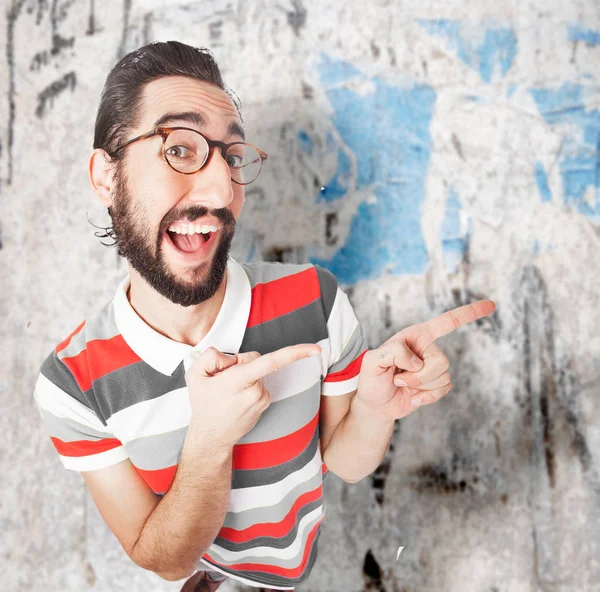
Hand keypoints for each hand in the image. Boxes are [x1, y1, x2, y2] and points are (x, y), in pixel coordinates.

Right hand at [185, 343, 320, 448]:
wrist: (211, 437)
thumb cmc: (203, 404)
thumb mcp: (194, 375)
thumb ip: (211, 356)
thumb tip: (233, 358)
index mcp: (239, 380)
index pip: (271, 362)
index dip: (295, 353)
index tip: (315, 349)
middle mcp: (255, 390)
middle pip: (256, 359)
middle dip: (240, 362)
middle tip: (222, 378)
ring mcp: (262, 399)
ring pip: (258, 372)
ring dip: (245, 375)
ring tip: (227, 392)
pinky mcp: (265, 403)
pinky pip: (259, 384)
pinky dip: (249, 385)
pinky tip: (236, 398)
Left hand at [356, 300, 495, 420]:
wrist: (374, 404)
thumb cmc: (371, 378)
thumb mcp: (372, 360)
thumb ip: (391, 352)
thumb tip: (417, 361)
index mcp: (415, 335)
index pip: (446, 322)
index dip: (469, 313)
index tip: (491, 305)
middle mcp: (428, 348)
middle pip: (441, 361)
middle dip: (419, 376)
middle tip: (398, 377)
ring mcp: (433, 367)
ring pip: (443, 377)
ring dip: (420, 386)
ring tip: (402, 384)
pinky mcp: (436, 385)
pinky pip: (444, 390)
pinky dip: (426, 397)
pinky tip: (412, 397)